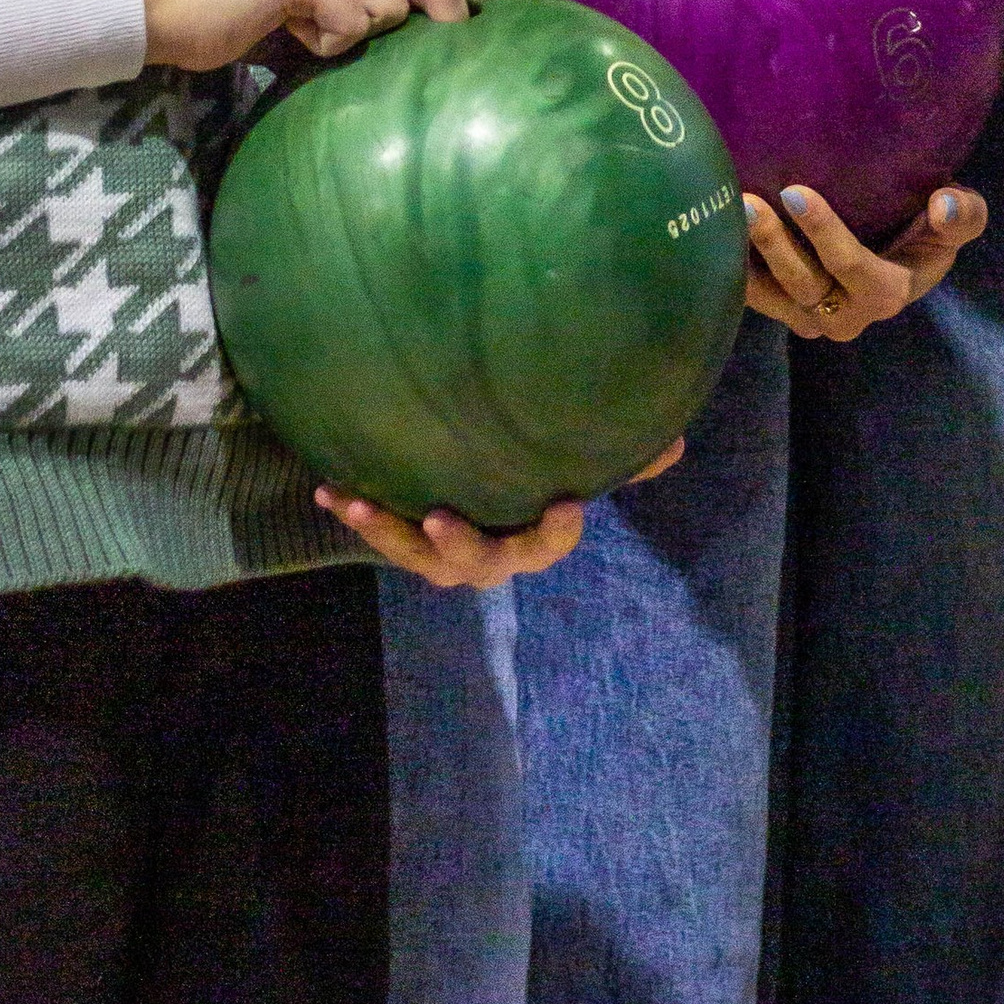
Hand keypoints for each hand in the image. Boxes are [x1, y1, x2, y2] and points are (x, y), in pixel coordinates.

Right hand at [129, 0, 490, 71]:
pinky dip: (325, 44)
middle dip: (451, 12)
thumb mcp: (318, 6)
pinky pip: (348, 24)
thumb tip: (428, 38)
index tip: (500, 13)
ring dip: (358, 37)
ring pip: (391, 6)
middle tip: (449, 44)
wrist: (171, 5)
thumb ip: (366, 6)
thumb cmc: (246, 12)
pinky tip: (291, 33)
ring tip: (313, 32)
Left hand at [313, 435, 687, 588]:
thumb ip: (626, 457)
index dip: (557, 529)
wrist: (491, 492)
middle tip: (438, 520)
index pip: (551, 542)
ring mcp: (447, 552)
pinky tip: (328, 490)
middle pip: (479, 563)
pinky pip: (383, 536)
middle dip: (459, 546)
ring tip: (355, 504)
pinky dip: (357, 514)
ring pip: (419, 556)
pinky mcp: (411, 540)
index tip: (566, 505)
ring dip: (386, 532)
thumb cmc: (547, 472)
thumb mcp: (583, 463)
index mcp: (535, 537)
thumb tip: (674, 440)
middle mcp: (491, 554)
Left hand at [743, 182, 986, 337]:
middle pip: (804, 284)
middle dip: (773, 245)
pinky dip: (732, 267)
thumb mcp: (960, 221)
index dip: (824, 233)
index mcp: (886, 293)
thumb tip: (945, 206)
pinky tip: (712, 230)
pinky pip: (754, 294)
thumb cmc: (928, 231)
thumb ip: (965, 215)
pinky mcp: (783, 307)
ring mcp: (808, 316)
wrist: (898, 253)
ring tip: (724, 215)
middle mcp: (843, 315)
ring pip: (771, 295)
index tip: (795, 191)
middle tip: (747, 202)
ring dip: (745, 258)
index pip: (852, 267)